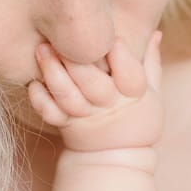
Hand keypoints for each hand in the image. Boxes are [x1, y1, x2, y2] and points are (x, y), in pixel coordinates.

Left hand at [26, 31, 163, 153]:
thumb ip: (151, 62)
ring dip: (52, 72)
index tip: (110, 33)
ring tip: (41, 48)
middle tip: (61, 34)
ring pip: (67, 95)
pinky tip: (34, 81)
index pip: (129, 73)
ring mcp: (84, 116)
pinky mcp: (64, 124)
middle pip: (92, 83)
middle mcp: (108, 106)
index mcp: (134, 96)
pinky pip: (49, 113)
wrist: (115, 157)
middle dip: (76, 58)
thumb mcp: (152, 93)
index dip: (119, 53)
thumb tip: (155, 32)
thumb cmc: (137, 120)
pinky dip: (39, 98)